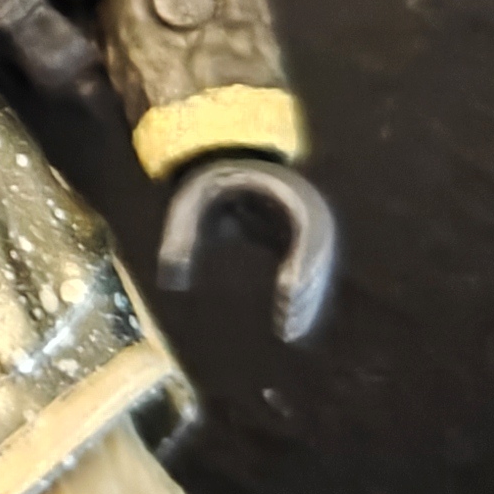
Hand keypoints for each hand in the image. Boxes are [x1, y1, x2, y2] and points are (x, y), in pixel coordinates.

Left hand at [158, 155, 340, 341]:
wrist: (232, 161)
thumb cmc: (213, 180)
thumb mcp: (195, 197)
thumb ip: (183, 230)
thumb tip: (171, 279)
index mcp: (288, 191)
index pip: (309, 229)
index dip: (303, 262)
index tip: (287, 291)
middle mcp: (309, 209)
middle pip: (321, 256)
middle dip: (308, 293)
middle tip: (289, 326)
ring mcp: (309, 227)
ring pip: (320, 269)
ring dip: (308, 302)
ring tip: (289, 332)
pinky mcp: (302, 242)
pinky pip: (310, 272)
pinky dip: (302, 298)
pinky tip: (288, 325)